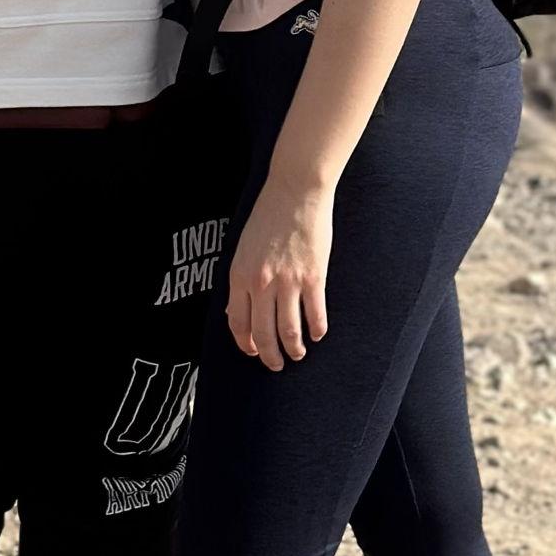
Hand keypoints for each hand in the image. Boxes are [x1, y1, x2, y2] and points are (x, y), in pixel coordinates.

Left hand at [225, 178, 332, 371]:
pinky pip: (315, 315)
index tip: (252, 351)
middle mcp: (261, 282)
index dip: (245, 343)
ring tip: (298, 354)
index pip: (237, 322)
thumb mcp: (243, 247)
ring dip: (294, 349)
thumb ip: (241, 278)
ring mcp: (288, 282)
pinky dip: (317, 330)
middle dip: (269, 356)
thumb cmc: (267, 215)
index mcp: (240, 274)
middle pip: (263, 334)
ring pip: (289, 332)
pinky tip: (318, 334)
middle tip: (276, 364)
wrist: (295, 191)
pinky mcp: (313, 277)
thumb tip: (237, 310)